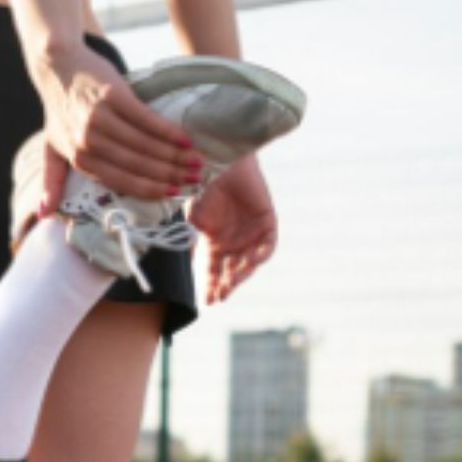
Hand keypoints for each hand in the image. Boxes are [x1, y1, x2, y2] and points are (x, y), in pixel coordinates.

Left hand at [33, 43, 200, 206]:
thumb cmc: (58, 110)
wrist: (56, 66)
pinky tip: (185, 139)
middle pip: (136, 164)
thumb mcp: (50, 148)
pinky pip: (146, 120)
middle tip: (194, 179)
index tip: (173, 194)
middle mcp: (88, 142)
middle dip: (169, 175)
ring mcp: (100, 118)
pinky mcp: (113, 96)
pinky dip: (168, 131)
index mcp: (78, 159)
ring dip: (174, 156)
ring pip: (144, 144)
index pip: (120, 181)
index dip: (149, 189)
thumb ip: (52, 181)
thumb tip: (44, 215)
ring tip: (196, 161)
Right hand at [189, 157, 278, 303]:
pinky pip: (269, 244)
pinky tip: (252, 262)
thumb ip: (195, 239)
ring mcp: (250, 232)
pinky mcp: (266, 220)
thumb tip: (195, 262)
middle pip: (231, 270)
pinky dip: (262, 254)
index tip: (207, 301)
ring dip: (241, 273)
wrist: (218, 160)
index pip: (212, 270)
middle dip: (225, 284)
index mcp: (214, 241)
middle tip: (220, 295)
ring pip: (249, 262)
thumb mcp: (193, 217)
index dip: (209, 286)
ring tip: (231, 281)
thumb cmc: (201, 185)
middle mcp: (233, 240)